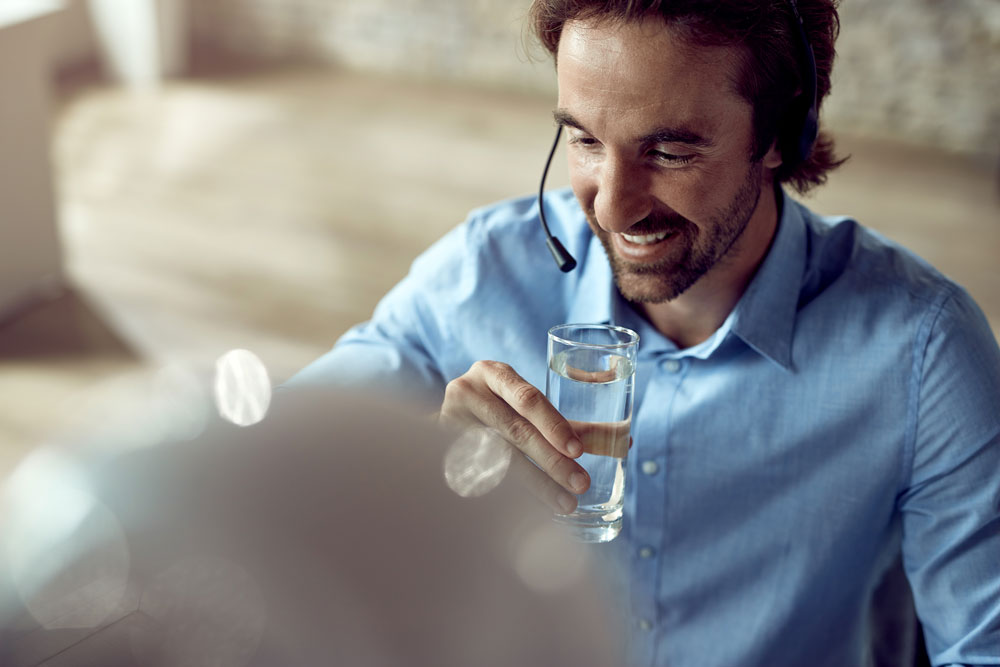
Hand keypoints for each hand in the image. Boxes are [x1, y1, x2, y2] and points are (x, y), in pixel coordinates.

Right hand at [439, 361, 587, 513]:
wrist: (439, 427)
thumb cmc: (496, 413)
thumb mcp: (522, 407)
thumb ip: (567, 426)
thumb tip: (619, 441)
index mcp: (492, 373)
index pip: (526, 398)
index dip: (553, 425)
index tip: (577, 451)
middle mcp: (466, 392)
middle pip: (515, 431)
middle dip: (552, 461)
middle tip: (580, 484)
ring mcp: (448, 423)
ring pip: (499, 459)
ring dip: (537, 485)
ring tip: (566, 503)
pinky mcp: (440, 452)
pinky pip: (481, 478)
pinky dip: (512, 496)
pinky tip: (534, 510)